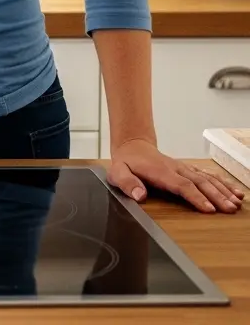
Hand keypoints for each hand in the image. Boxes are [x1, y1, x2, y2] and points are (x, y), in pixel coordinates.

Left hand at [109, 138, 244, 212]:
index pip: (180, 185)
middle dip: (216, 195)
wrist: (132, 146)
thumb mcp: (117, 172)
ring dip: (222, 189)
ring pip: (206, 178)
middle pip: (198, 182)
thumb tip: (140, 195)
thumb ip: (127, 183)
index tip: (209, 209)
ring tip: (237, 201)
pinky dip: (222, 182)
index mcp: (160, 172)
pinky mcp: (188, 169)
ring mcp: (183, 168)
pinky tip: (234, 190)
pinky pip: (207, 175)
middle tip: (230, 208)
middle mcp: (175, 169)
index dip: (195, 196)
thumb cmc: (126, 163)